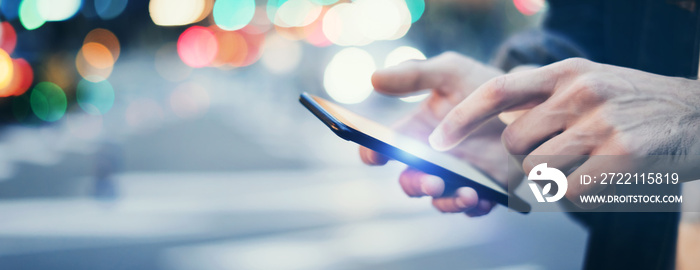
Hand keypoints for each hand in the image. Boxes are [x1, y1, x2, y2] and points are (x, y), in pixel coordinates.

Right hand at [359, 52, 522, 215]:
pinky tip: (483, 197)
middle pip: (409, 181)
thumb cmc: (480, 84)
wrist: (528, 99)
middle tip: (432, 180)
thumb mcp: (449, 72)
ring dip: (447, 201)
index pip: (381, 148)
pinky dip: (476, 207)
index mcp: (413, 132)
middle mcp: (429, 159)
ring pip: (440, 199)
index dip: (372, 153)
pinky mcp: (484, 188)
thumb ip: (413, 75)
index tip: (377, 153)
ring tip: (466, 193)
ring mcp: (456, 176)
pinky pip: (474, 207)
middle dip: (416, 184)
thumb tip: (374, 78)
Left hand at [429, 58, 699, 206]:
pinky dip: (574, 194)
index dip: (462, 117)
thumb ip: (545, 96)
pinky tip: (600, 179)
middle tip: (555, 153)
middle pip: (513, 142)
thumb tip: (495, 121)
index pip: (498, 91)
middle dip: (523, 157)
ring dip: (551, 176)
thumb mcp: (589, 82)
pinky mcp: (620, 158)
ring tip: (584, 163)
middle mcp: (580, 93)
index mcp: (567, 72)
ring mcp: (601, 124)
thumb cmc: (634, 104)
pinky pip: (566, 191)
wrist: (699, 117)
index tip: (438, 139)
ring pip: (536, 169)